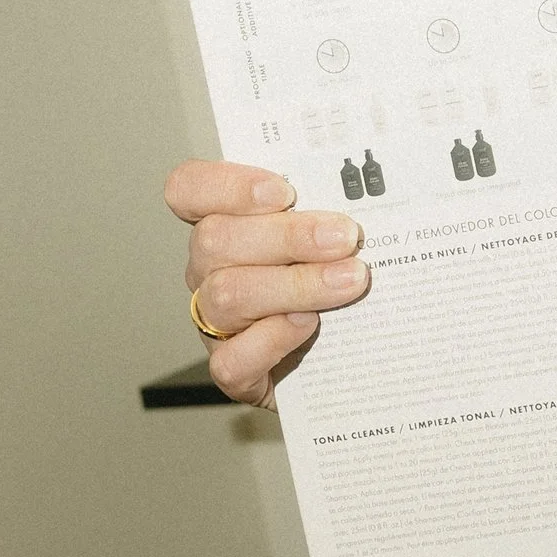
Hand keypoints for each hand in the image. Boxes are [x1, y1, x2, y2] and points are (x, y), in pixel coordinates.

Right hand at [165, 159, 371, 405]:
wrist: (346, 360)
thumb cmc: (333, 281)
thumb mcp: (330, 237)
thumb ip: (330, 211)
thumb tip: (367, 191)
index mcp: (225, 225)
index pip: (189, 189)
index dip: (227, 185)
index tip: (284, 191)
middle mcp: (209, 271)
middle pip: (215, 240)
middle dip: (287, 235)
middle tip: (344, 237)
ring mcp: (215, 322)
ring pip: (227, 295)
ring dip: (295, 284)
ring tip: (349, 281)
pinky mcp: (233, 370)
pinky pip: (231, 358)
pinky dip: (273, 339)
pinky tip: (308, 326)